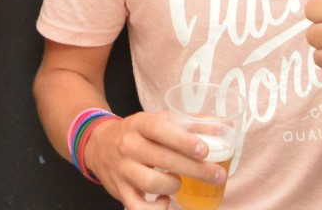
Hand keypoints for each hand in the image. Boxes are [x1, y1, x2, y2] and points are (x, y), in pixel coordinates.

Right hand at [83, 112, 226, 209]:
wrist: (98, 144)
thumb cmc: (137, 133)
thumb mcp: (157, 120)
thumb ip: (190, 123)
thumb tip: (223, 127)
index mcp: (139, 124)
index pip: (160, 130)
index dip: (183, 140)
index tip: (204, 150)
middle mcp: (128, 145)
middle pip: (163, 159)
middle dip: (195, 169)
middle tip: (217, 175)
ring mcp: (122, 169)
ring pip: (151, 183)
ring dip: (173, 185)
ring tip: (179, 182)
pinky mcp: (120, 190)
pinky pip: (137, 207)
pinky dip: (155, 208)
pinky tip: (163, 200)